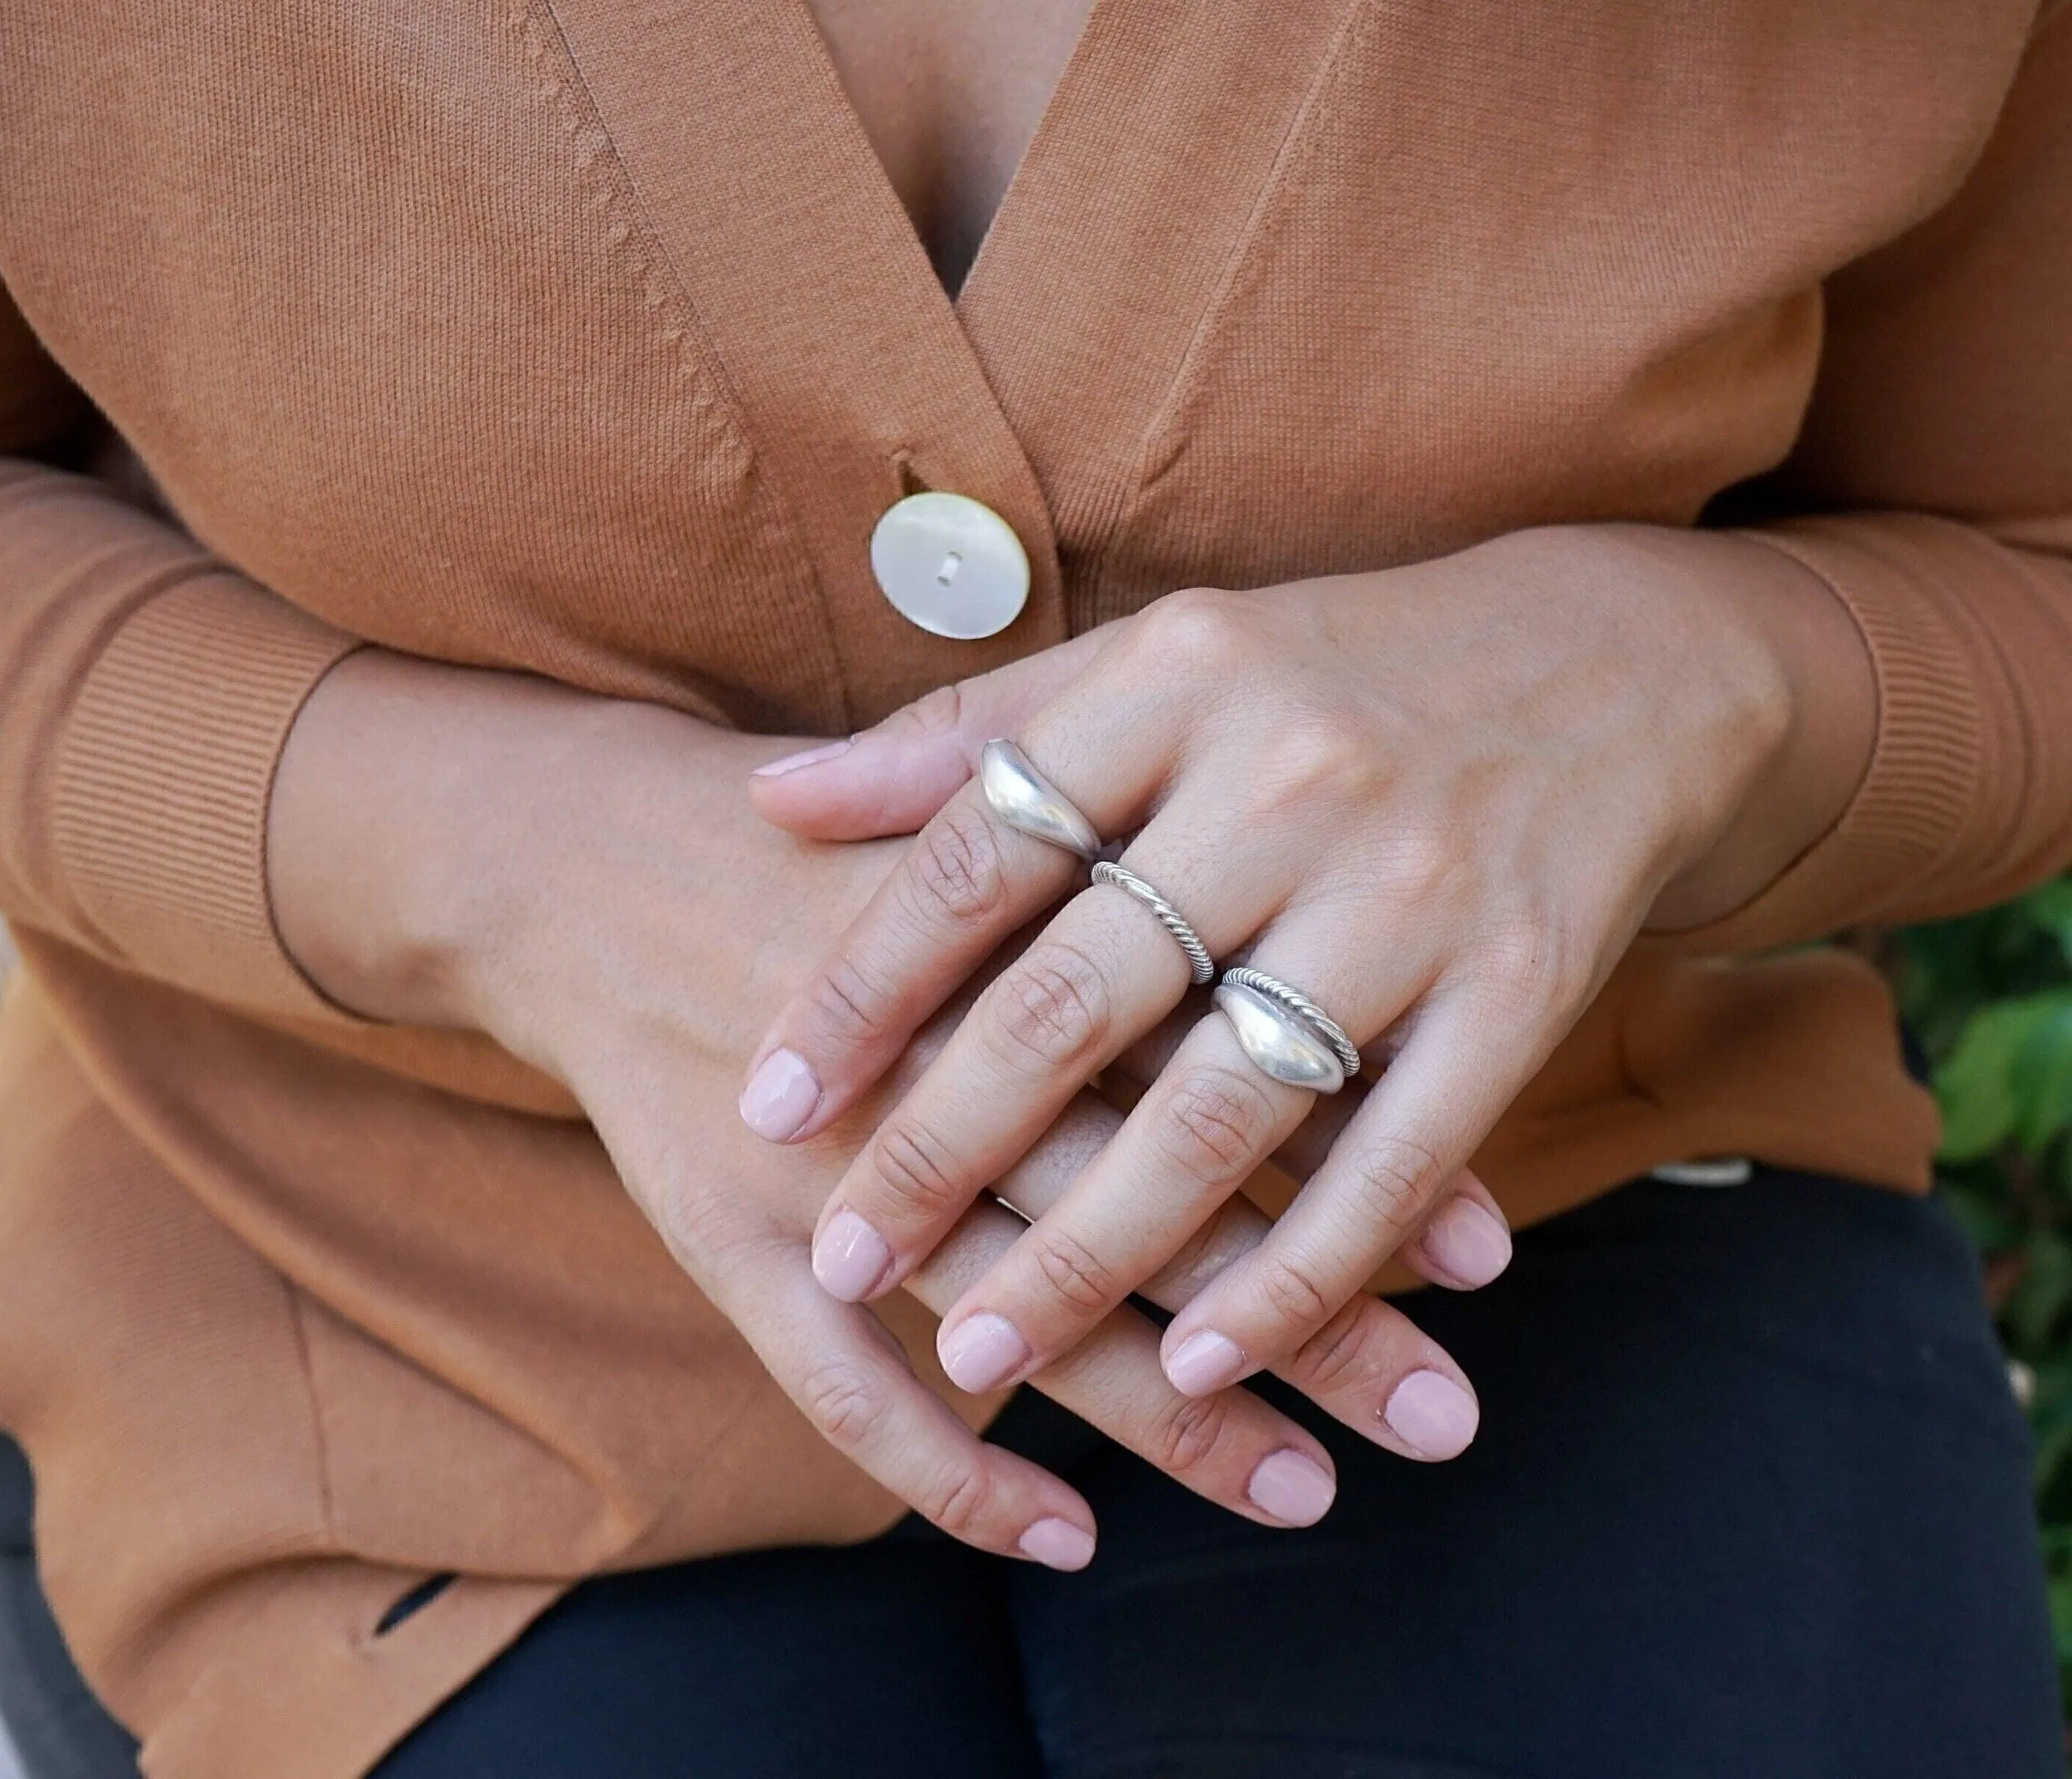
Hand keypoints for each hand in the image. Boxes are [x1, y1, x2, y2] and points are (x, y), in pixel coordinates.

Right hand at [266, 651, 1349, 1563]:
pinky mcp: (728, 1240)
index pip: (1224, 1067)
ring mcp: (828, 1164)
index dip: (1357, 1162)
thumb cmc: (830, 847)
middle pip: (1154, 1206)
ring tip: (1309, 1494)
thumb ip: (1139, 879)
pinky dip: (950, 1473)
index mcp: (1018, 941)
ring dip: (1173, 1415)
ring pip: (1027, 1313)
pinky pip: (844, 1390)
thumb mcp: (983, 820)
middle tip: (1444, 1416)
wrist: (596, 856)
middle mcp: (937, 1060)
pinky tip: (1056, 1543)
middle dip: (1312, 1321)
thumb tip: (1348, 973)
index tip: (1489, 1257)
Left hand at [744, 524, 1874, 1444]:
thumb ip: (971, 739)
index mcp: (1178, 682)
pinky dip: (1296, 1276)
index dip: (859, 992)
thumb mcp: (1157, 665)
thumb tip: (774, 801)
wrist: (1618, 662)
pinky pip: (1393, 1161)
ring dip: (1095, 1253)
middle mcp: (1290, 778)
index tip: (765, 1108)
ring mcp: (1414, 889)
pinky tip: (1203, 1362)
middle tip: (844, 1264)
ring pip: (1223, 1107)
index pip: (980, 853)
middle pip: (1079, 997)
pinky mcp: (1524, 985)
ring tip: (985, 1355)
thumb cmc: (1335, 676)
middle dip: (943, 1146)